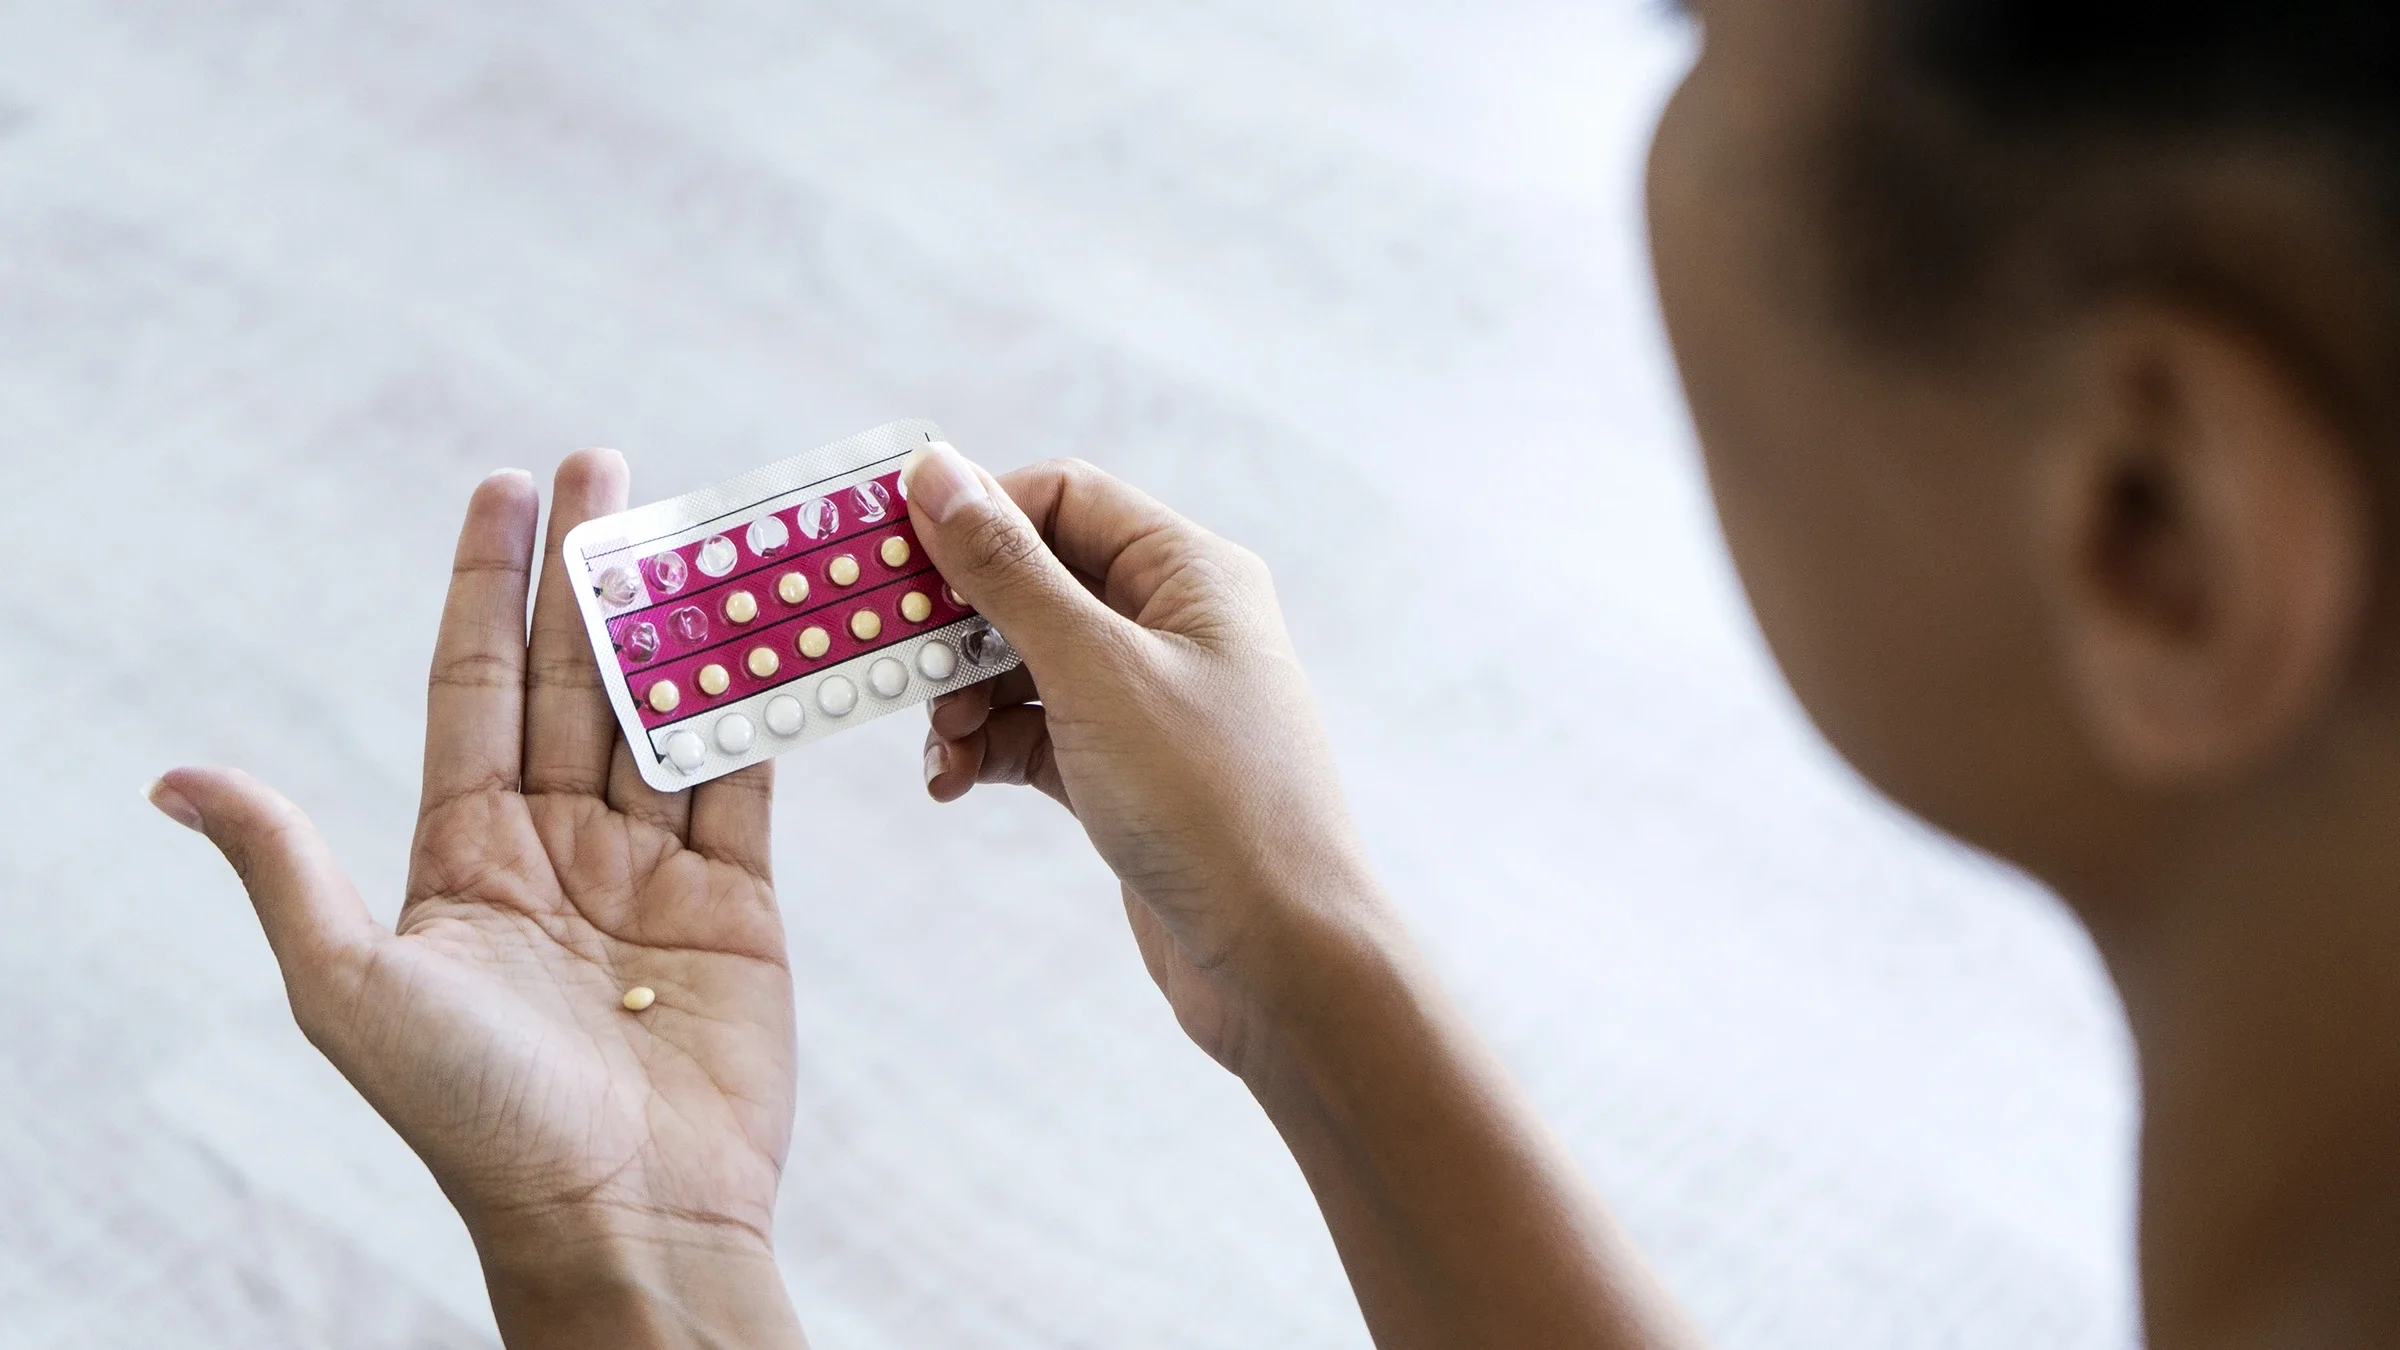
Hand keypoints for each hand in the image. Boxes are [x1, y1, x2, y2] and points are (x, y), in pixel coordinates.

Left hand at [147, 453, 805, 1348]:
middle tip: (607, 464)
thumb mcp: (356, 989)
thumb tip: (177, 780)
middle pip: (575, 681)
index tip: (506, 486)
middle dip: (589, 573)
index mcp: (467, 858)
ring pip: (665, 715)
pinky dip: (760, 704)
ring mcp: (653, 872)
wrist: (627, 1218)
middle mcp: (559, 851)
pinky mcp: (740, 903)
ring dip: (680, 621)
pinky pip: (746, 779)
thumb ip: (289, 870)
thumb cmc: (479, 1120)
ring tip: (696, 523)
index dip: (487, 587)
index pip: (475, 690)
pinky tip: (767, 632)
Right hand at [905, 444, 1397, 1072]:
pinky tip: (953, 780)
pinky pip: (1033, 731)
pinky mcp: (1125, 771)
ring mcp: (1150, 701)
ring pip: (1024, 662)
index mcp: (1191, 573)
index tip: (893, 559)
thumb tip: (937, 473)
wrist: (1279, 959)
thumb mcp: (1094, 672)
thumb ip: (1008, 572)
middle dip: (959, 622)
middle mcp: (1176, 624)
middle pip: (1035, 580)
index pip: (1062, 498)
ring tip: (940, 747)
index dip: (975, 517)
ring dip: (963, 696)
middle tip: (897, 663)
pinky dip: (986, 747)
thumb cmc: (1211, 803)